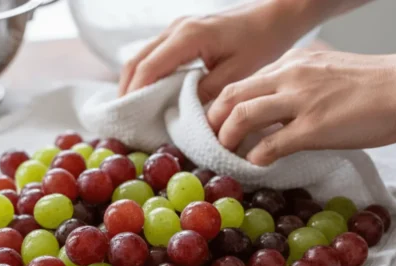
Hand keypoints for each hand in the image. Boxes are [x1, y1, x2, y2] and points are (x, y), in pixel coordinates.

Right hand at [118, 0, 318, 101]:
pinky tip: (149, 94)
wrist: (272, 17)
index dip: (135, 94)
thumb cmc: (260, 42)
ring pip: (141, 57)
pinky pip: (154, 55)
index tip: (128, 118)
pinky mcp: (181, 33)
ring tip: (132, 110)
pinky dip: (146, 75)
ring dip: (133, 83)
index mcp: (188, 37)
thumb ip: (207, 91)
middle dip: (126, 91)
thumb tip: (183, 112)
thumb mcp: (237, 73)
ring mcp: (176, 28)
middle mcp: (176, 28)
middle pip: (136, 61)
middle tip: (123, 119)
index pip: (149, 67)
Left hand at [207, 48, 395, 165]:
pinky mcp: (314, 126)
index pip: (241, 83)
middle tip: (212, 142)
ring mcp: (300, 100)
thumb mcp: (323, 73)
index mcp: (291, 64)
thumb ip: (295, 88)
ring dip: (227, 138)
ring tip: (227, 154)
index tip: (217, 125)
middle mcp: (289, 76)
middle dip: (213, 122)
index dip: (221, 107)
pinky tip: (256, 165)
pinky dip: (256, 157)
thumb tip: (275, 112)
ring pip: (242, 115)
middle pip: (231, 95)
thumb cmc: (372, 84)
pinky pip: (271, 143)